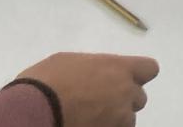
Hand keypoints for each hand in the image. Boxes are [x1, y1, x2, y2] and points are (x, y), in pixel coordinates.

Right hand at [17, 53, 157, 126]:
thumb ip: (92, 66)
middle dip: (124, 99)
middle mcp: (125, 92)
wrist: (32, 111)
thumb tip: (92, 73)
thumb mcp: (68, 61)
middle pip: (139, 97)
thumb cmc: (46, 81)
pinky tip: (86, 124)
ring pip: (128, 119)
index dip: (138, 75)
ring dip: (115, 118)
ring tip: (90, 117)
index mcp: (118, 68)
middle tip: (100, 101)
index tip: (124, 79)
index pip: (149, 69)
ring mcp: (119, 116)